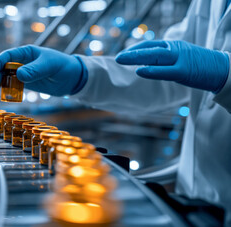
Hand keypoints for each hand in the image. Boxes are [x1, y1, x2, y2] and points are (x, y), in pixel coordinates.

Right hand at [0, 45, 87, 95]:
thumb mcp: (49, 66)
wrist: (72, 78)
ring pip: (6, 76)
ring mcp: (24, 72)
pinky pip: (13, 84)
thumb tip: (19, 74)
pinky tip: (2, 93)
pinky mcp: (27, 83)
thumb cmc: (63, 66)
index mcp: (27, 52)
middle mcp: (23, 61)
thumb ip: (35, 70)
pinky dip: (6, 88)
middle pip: (3, 66)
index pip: (7, 56)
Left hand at [115, 40, 229, 92]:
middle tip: (117, 58)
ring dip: (136, 58)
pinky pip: (165, 71)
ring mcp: (180, 59)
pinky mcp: (185, 71)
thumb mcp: (181, 59)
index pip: (151, 45)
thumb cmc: (200, 67)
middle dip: (131, 53)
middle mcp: (176, 50)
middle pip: (150, 49)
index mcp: (174, 46)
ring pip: (155, 57)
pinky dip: (151, 70)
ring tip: (121, 60)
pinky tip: (138, 71)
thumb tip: (146, 66)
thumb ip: (165, 61)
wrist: (224, 70)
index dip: (136, 49)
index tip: (124, 54)